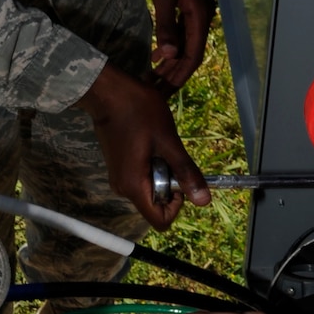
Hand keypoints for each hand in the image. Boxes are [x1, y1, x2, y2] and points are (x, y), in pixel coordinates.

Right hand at [79, 62, 208, 229]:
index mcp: (134, 186)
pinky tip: (148, 140)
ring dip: (160, 171)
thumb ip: (185, 172)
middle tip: (167, 153)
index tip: (178, 177)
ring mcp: (118, 177)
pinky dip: (150, 164)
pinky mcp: (118, 166)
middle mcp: (123, 188)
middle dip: (168, 183)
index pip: (160, 220)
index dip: (177, 205)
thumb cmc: (139, 112)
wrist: (108, 92)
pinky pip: (140, 177)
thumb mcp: (169, 141)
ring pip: (149, 188)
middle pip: (155, 204)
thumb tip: (204, 201)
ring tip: (157, 143)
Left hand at [145, 0, 215, 89]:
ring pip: (187, 42)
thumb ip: (166, 25)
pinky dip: (172, 43)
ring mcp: (197, 7)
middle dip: (174, 72)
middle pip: (191, 52)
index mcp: (199, 15)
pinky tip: (160, 51)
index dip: (178, 76)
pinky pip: (183, 29)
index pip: (192, 56)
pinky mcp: (189, 0)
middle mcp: (203, 14)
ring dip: (172, 59)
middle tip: (155, 89)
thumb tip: (170, 55)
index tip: (163, 92)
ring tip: (155, 75)